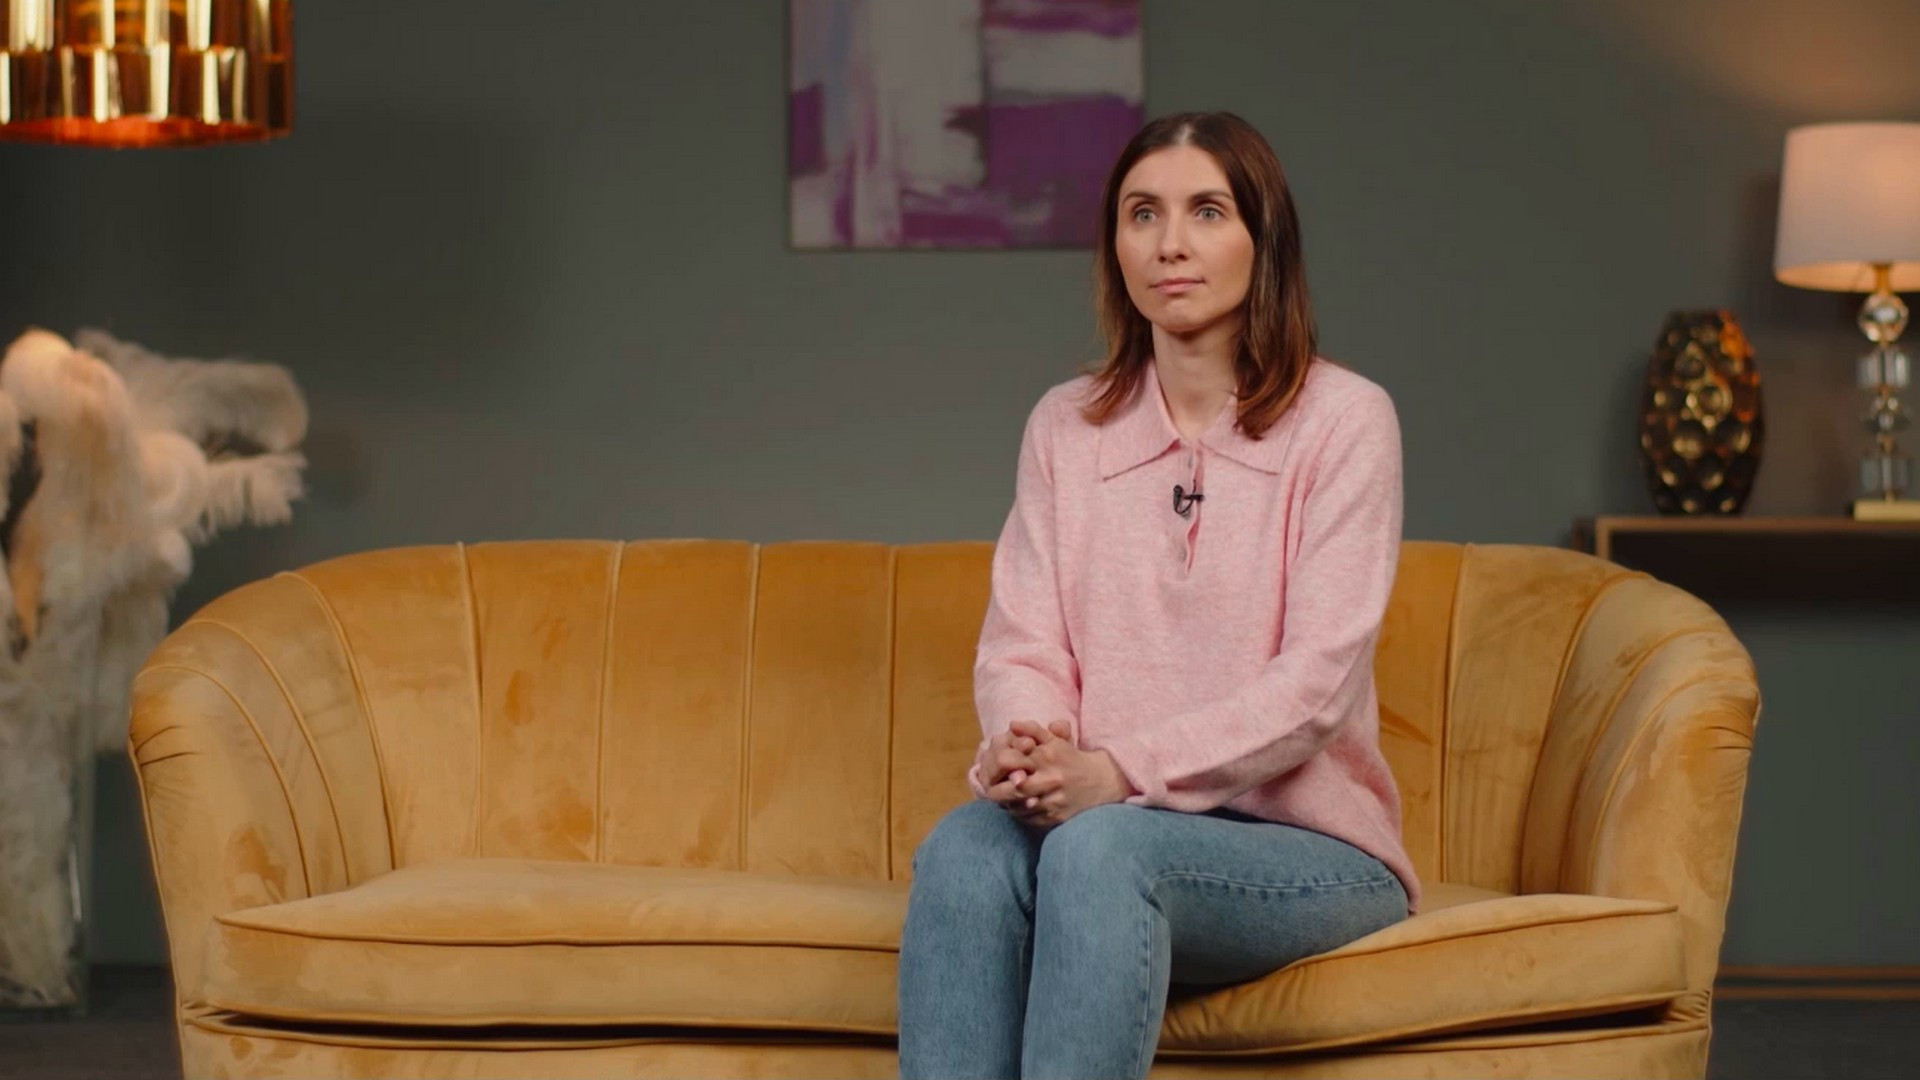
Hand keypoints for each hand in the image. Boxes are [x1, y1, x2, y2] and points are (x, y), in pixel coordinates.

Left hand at [986, 719, 1133, 829]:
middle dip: (997, 791)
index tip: (991, 771)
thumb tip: (1012, 724)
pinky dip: (1020, 815)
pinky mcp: (1057, 817)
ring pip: (1018, 807)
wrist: (1102, 781)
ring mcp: (1054, 800)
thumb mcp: (1055, 740)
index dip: (997, 768)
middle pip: (1012, 789)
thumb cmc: (1071, 758)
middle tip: (991, 790)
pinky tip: (1019, 808)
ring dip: (1007, 804)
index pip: (1011, 763)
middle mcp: (1051, 778)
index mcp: (1047, 756)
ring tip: (1004, 799)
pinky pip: (1030, 820)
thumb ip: (1033, 730)